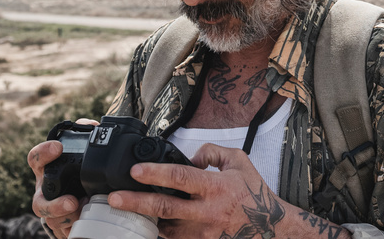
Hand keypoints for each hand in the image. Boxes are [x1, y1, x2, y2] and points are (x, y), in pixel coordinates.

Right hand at [28, 118, 97, 238]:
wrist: (76, 196)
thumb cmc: (75, 171)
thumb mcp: (78, 153)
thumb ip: (83, 135)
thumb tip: (90, 125)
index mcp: (47, 170)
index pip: (35, 159)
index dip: (43, 153)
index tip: (58, 147)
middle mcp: (45, 192)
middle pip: (39, 203)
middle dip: (54, 205)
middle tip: (73, 202)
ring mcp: (52, 212)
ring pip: (51, 222)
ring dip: (69, 221)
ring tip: (85, 214)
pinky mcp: (62, 226)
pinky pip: (64, 231)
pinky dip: (75, 227)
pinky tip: (87, 219)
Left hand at [108, 143, 288, 238]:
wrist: (269, 227)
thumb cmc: (253, 193)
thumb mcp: (238, 161)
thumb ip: (211, 152)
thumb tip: (189, 158)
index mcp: (215, 187)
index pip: (180, 178)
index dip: (155, 174)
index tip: (135, 171)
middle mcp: (207, 212)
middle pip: (165, 208)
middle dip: (136, 203)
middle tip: (114, 199)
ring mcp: (203, 233)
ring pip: (166, 229)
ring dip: (143, 221)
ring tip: (122, 214)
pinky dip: (160, 233)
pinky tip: (146, 226)